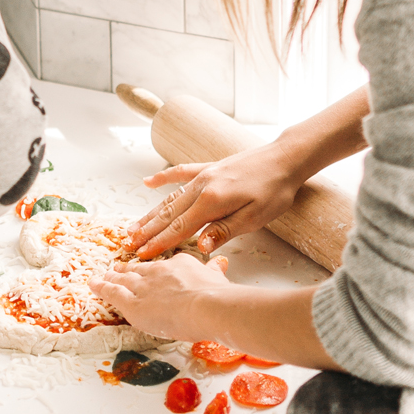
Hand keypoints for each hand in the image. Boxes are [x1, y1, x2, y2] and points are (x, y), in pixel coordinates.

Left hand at [89, 253, 229, 342]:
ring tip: (102, 276)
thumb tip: (220, 264)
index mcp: (178, 264)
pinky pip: (112, 293)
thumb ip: (214, 271)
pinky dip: (101, 288)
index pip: (162, 266)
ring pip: (122, 280)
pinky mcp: (132, 303)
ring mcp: (143, 286)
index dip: (152, 268)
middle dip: (126, 270)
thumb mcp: (217, 277)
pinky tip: (93, 284)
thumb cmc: (216, 295)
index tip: (147, 268)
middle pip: (138, 270)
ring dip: (112, 277)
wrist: (206, 305)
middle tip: (117, 268)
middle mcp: (157, 272)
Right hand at [129, 142, 304, 258]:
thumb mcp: (255, 217)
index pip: (179, 228)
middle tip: (128, 244)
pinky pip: (180, 173)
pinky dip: (163, 179)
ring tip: (133, 226)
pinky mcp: (210, 168)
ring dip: (151, 213)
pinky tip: (149, 183)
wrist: (285, 158)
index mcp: (212, 201)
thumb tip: (198, 245)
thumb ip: (224, 231)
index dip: (159, 242)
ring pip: (171, 197)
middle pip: (169, 213)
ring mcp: (204, 175)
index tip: (142, 254)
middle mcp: (202, 186)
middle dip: (147, 230)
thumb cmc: (275, 191)